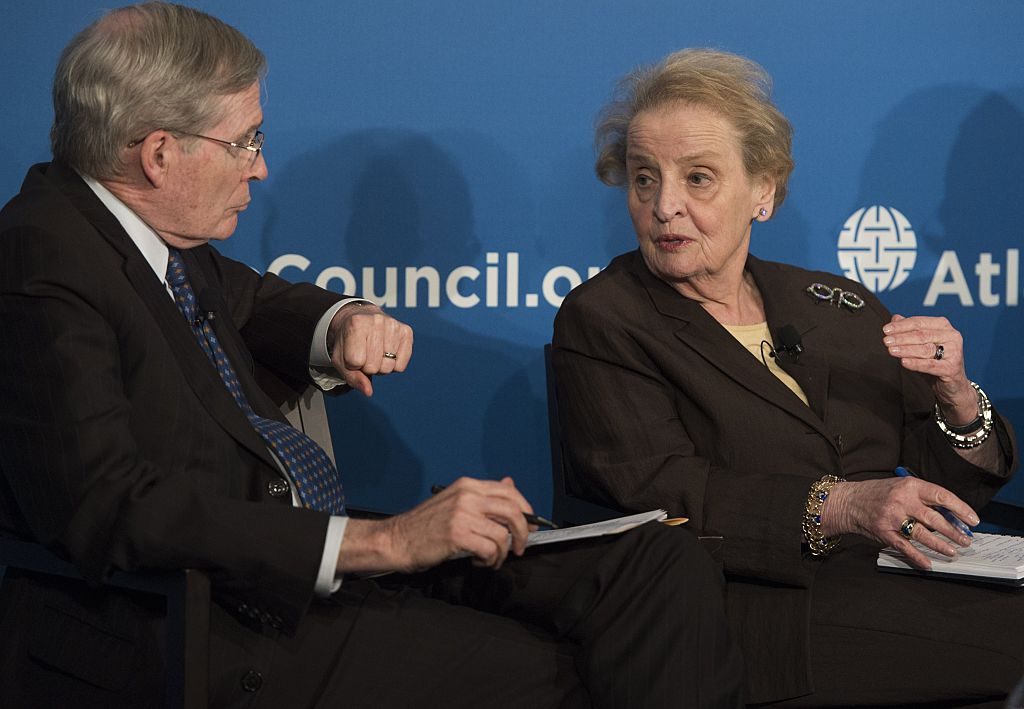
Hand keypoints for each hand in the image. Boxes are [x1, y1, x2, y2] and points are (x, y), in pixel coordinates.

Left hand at [328, 303, 412, 395]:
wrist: (360, 318)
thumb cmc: (349, 340)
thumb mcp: (341, 358)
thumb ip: (352, 377)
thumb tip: (368, 391)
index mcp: (356, 324)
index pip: (356, 362)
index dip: (353, 364)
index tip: (353, 354)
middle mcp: (376, 321)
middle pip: (374, 366)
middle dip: (368, 366)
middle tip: (365, 354)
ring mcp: (393, 325)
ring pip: (389, 367)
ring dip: (381, 365)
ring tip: (376, 352)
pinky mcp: (406, 331)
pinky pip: (401, 365)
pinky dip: (394, 364)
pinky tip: (388, 352)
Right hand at [337, 477, 534, 574]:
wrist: (397, 540)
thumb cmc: (425, 526)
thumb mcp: (455, 502)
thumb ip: (483, 496)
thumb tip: (510, 483)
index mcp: (468, 485)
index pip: (509, 490)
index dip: (526, 508)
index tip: (530, 524)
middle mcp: (467, 496)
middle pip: (512, 510)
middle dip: (523, 532)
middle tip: (519, 546)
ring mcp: (461, 514)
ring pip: (502, 534)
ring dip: (502, 552)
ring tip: (491, 559)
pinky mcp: (457, 534)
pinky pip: (489, 548)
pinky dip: (490, 560)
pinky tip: (480, 562)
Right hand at [821, 476, 978, 569]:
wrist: (848, 501)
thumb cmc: (877, 494)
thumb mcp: (901, 487)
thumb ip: (922, 498)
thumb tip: (949, 516)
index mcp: (909, 486)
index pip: (941, 496)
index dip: (961, 509)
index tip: (973, 520)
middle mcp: (902, 501)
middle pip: (935, 519)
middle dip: (955, 532)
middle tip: (967, 540)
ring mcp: (892, 518)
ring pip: (923, 535)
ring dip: (941, 545)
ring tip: (953, 551)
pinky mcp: (884, 532)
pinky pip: (905, 547)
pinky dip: (918, 557)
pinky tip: (928, 564)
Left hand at [882, 314, 975, 424]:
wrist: (952, 384)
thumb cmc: (934, 360)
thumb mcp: (920, 343)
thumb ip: (909, 330)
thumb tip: (895, 317)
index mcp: (942, 326)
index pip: (919, 322)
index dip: (901, 326)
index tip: (885, 330)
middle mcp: (951, 336)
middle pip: (921, 335)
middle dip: (901, 338)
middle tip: (886, 341)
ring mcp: (954, 352)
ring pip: (925, 349)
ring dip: (906, 350)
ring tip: (891, 350)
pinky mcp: (952, 368)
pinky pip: (930, 365)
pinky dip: (916, 363)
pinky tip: (903, 362)